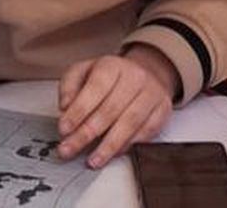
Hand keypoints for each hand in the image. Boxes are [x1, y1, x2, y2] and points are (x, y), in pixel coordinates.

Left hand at [56, 45, 177, 168]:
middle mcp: (134, 77)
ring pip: (129, 123)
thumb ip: (69, 86)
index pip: (95, 89)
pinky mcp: (162, 109)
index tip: (64, 129)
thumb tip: (64, 107)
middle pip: (110, 109)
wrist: (145, 73)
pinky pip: (146, 132)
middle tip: (69, 149)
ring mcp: (151, 93)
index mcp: (112, 65)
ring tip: (92, 160)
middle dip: (86, 134)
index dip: (78, 111)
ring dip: (108, 146)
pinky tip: (113, 153)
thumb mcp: (84, 72)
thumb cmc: (110, 77)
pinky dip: (128, 145)